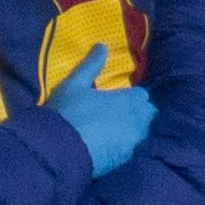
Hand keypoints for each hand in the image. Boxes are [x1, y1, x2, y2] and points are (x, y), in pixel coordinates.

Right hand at [44, 44, 155, 175]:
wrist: (58, 149)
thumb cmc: (67, 112)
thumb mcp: (75, 83)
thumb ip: (91, 64)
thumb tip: (102, 45)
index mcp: (129, 100)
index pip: (142, 96)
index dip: (130, 97)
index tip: (117, 99)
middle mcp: (137, 121)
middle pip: (146, 115)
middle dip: (136, 114)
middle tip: (116, 115)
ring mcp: (132, 142)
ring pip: (140, 134)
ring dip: (131, 131)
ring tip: (112, 132)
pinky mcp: (123, 160)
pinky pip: (129, 150)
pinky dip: (122, 147)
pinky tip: (107, 147)